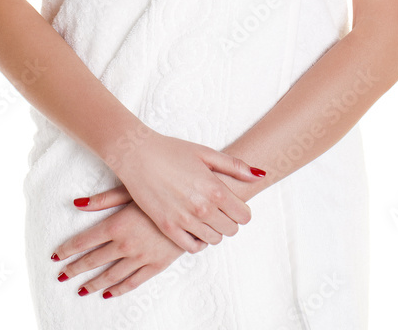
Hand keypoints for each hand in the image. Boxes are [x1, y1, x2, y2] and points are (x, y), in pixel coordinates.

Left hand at [52, 199, 187, 298]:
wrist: (194, 205)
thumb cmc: (161, 191)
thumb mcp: (131, 190)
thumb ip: (103, 199)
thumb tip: (77, 202)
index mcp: (116, 224)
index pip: (83, 241)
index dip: (67, 249)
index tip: (56, 256)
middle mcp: (125, 244)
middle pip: (93, 260)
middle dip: (75, 268)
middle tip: (62, 275)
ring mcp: (140, 257)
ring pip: (110, 275)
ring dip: (93, 283)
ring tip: (80, 289)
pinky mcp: (156, 265)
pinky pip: (132, 282)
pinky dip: (118, 289)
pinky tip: (107, 293)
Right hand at [99, 130, 265, 251]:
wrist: (137, 155)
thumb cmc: (171, 150)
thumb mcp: (206, 152)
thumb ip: (235, 166)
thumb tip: (259, 174)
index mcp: (214, 188)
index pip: (244, 216)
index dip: (242, 211)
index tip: (234, 204)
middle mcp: (202, 208)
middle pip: (231, 230)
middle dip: (230, 221)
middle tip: (220, 209)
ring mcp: (184, 220)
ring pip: (214, 239)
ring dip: (215, 230)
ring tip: (206, 216)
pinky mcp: (168, 228)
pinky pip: (192, 247)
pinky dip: (198, 241)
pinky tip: (195, 228)